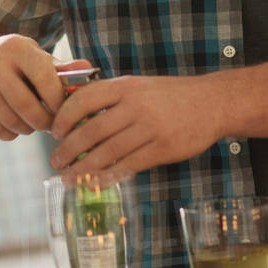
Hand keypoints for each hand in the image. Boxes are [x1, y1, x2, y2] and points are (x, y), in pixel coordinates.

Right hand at [0, 33, 90, 141]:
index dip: (58, 102)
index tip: (64, 112)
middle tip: (50, 126)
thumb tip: (88, 68)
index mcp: (17, 47)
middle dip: (44, 122)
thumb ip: (61, 68)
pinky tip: (13, 127)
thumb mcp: (34, 58)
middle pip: (27, 106)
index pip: (46, 80)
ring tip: (31, 125)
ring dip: (27, 129)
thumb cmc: (11, 62)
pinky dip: (8, 134)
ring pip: (10, 120)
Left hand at [49, 73, 227, 177]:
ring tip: (69, 177)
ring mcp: (150, 128)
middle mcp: (136, 106)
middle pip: (92, 130)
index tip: (54, 132)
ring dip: (84, 168)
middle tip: (56, 161)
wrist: (212, 103)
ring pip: (108, 152)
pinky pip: (128, 165)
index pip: (85, 99)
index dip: (64, 117)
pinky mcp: (162, 149)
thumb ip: (111, 96)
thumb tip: (74, 113)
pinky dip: (108, 176)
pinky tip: (96, 181)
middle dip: (69, 149)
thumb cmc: (171, 96)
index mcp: (126, 87)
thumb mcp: (139, 85)